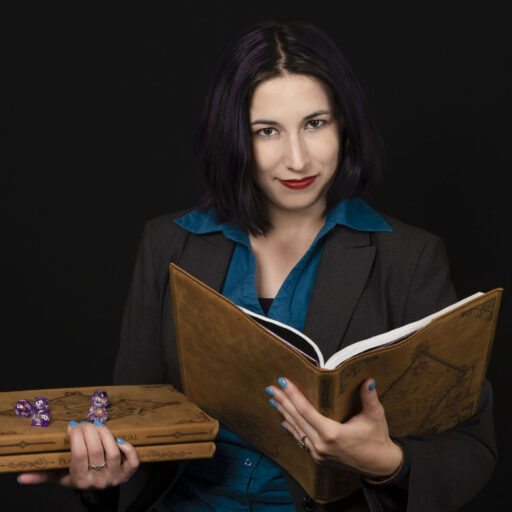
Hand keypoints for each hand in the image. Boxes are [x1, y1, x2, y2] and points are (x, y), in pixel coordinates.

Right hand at [17, 420, 138, 488]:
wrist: (97, 494)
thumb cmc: (77, 478)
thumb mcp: (60, 478)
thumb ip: (42, 476)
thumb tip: (21, 477)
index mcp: (79, 480)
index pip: (79, 455)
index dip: (76, 437)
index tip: (72, 426)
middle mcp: (97, 480)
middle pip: (96, 450)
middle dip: (89, 431)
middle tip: (85, 422)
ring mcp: (114, 477)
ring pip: (113, 452)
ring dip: (106, 434)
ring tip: (98, 425)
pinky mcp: (127, 474)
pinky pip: (132, 462)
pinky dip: (129, 449)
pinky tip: (120, 439)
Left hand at [266, 377, 402, 478]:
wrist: (380, 466)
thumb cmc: (377, 438)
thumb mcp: (375, 416)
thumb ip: (370, 397)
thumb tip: (368, 379)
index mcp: (332, 434)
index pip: (306, 410)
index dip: (293, 395)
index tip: (283, 382)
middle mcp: (321, 445)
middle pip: (297, 419)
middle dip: (283, 401)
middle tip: (271, 388)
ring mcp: (318, 453)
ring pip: (297, 429)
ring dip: (284, 412)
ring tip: (273, 399)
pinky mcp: (319, 457)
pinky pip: (301, 439)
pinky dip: (292, 427)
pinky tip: (283, 419)